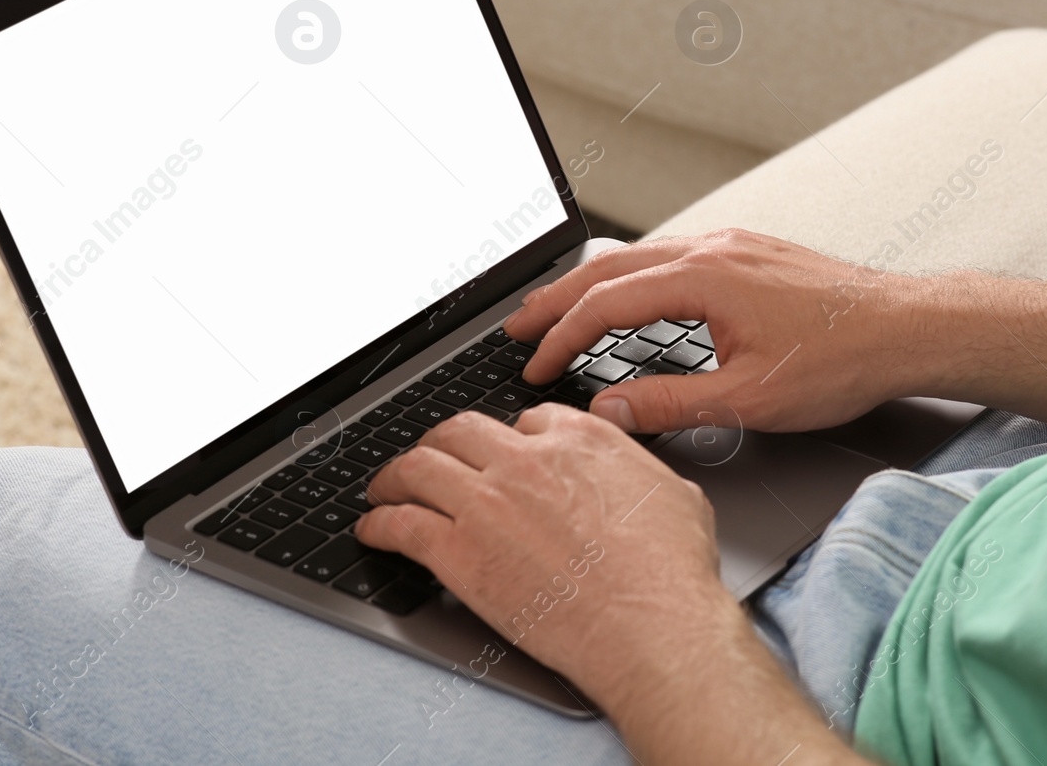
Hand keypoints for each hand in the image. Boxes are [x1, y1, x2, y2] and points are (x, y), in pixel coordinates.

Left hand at [354, 406, 731, 704]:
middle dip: (437, 444)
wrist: (652, 626)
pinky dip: (379, 524)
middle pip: (458, 432)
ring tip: (384, 488)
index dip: (503, 440)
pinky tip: (373, 530)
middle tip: (428, 460)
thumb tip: (625, 463)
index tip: (494, 456)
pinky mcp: (460, 552)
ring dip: (393, 476)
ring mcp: (487, 503)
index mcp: (577, 439)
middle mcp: (525, 460)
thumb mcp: (673, 492)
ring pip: (418, 467)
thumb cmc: (671, 573)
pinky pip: (402, 525)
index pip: (522, 421)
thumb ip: (635, 467)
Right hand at [504, 229, 919, 434]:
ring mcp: (731, 245)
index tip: (537, 367)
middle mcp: (712, 249)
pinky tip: (630, 296)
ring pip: (639, 255)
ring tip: (560, 310)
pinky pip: (670, 254)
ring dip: (592, 285)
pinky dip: (631, 276)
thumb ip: (669, 404)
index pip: (606, 304)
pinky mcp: (748, 252)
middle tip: (517, 326)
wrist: (908, 327)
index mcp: (703, 278)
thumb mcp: (751, 399)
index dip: (561, 339)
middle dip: (556, 299)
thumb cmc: (843, 359)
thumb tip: (609, 410)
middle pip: (609, 267)